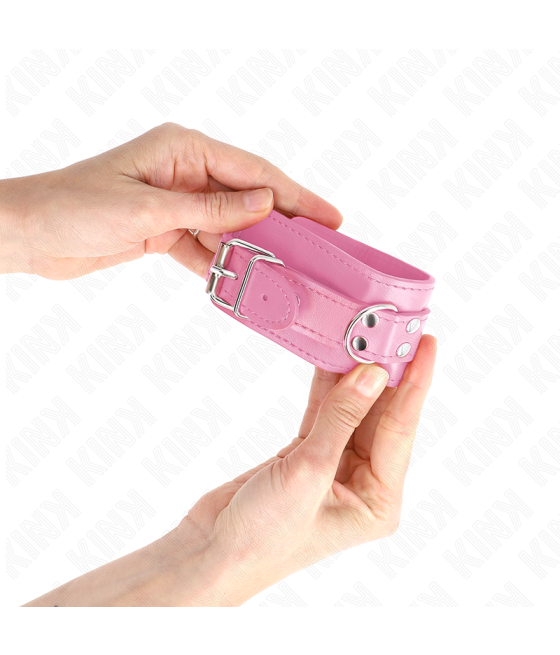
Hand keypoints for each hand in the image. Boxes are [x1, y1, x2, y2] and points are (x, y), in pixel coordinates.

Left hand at [0, 123, 341, 279]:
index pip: (252, 172)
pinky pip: (205, 246)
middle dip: (283, 222)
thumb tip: (264, 204)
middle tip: (321, 245)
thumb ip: (210, 208)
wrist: (29, 234)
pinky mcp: (164, 229)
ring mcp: (176, 201)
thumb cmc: (74, 206)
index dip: (294, 195)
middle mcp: (184, 171)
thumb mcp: (148, 208)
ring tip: (288, 269)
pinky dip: (220, 263)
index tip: (328, 216)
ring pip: (228, 225)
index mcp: (182, 149)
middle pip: (247, 198)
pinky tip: (241, 278)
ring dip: (253, 248)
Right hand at [24, 335, 435, 606]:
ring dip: (356, 374)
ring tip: (368, 332)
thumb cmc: (263, 536)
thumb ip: (341, 419)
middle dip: (389, 373)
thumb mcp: (307, 473)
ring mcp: (334, 466)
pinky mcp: (307, 454)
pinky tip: (332, 355)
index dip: (414, 383)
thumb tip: (372, 373)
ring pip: (353, 409)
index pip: (400, 430)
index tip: (426, 343)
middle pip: (382, 416)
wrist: (212, 552)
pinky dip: (327, 385)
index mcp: (378, 501)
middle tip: (399, 328)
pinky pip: (324, 411)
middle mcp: (363, 483)